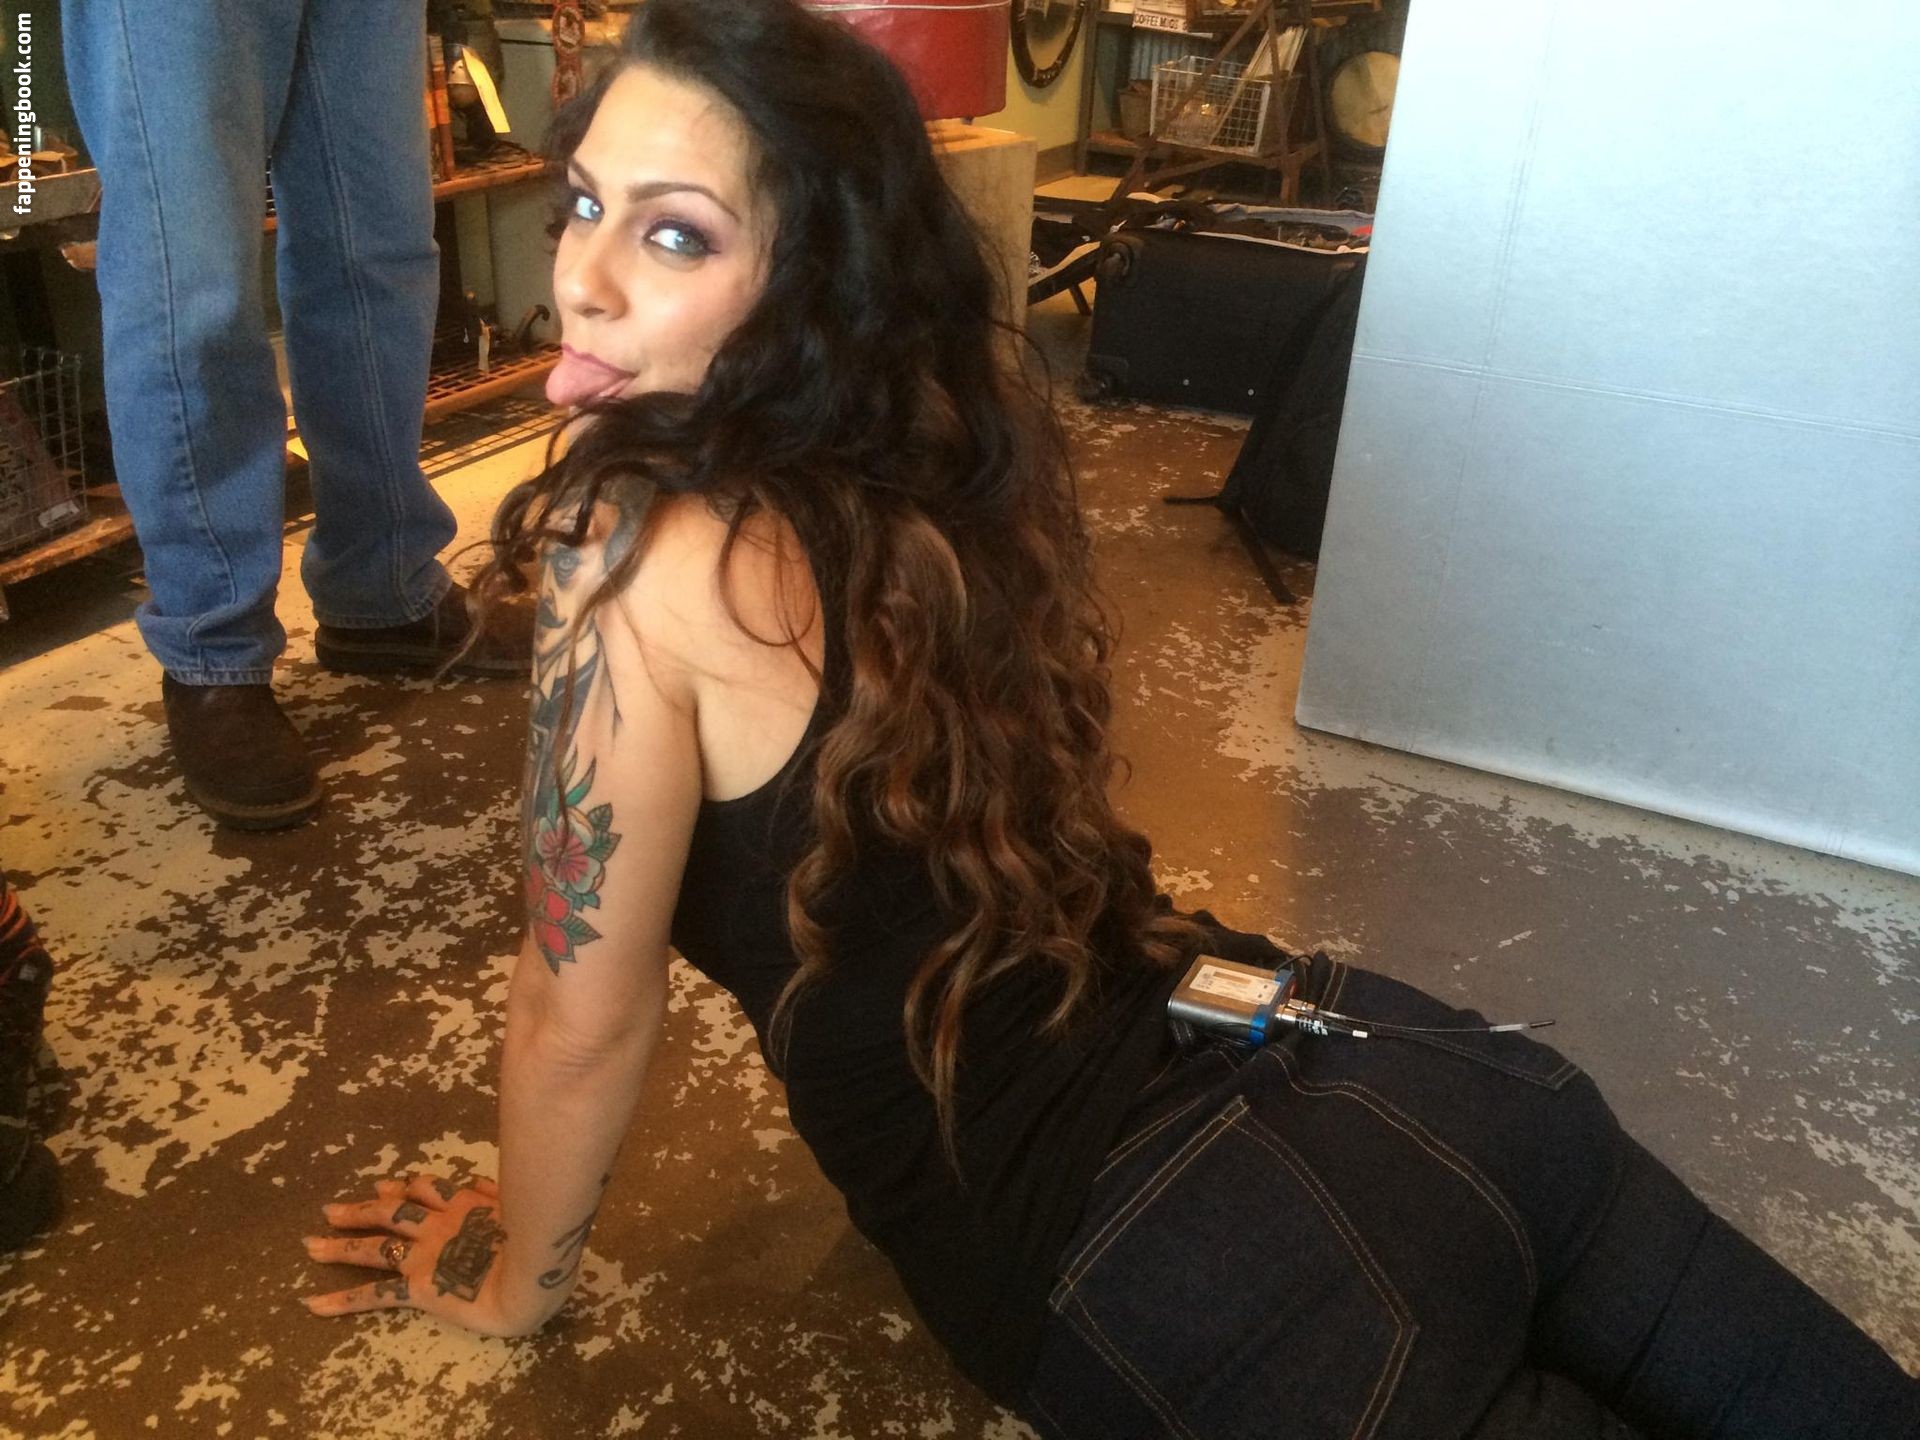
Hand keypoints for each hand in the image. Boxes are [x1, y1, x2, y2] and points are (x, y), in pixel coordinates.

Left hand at [301, 1172, 543, 1337]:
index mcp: (466, 1206)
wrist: (534, 1273)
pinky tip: (313, 1304)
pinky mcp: (418, 1285)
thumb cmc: (540, 1242)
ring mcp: (425, 1254)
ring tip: (311, 1246)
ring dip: (341, 1244)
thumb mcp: (522, 1208)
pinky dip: (342, 1299)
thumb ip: (497, 1196)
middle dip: (360, 1210)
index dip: (403, 1187)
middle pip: (391, 1212)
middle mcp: (439, 1224)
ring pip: (375, 1245)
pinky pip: (375, 1293)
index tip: (384, 1187)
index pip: (426, 1191)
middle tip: (330, 1210)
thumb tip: (479, 1183)